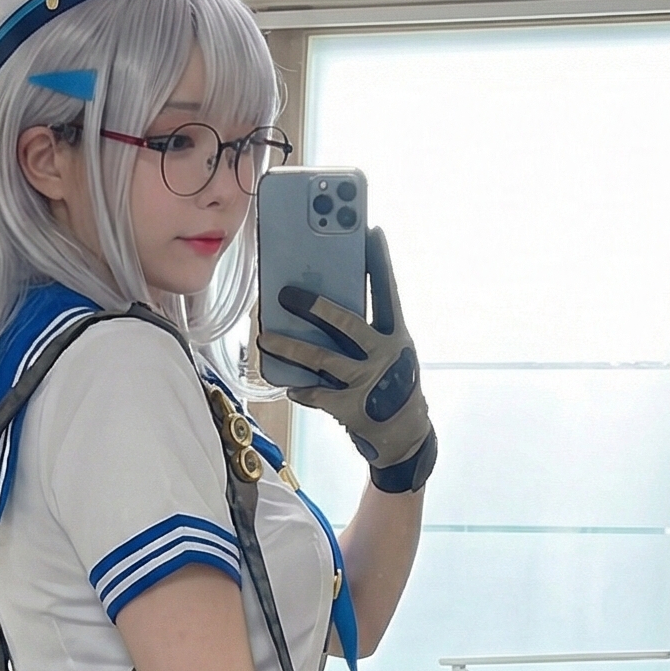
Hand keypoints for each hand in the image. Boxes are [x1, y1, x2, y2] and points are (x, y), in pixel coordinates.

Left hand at [257, 228, 436, 495]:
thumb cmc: (391, 386)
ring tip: (264, 337)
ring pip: (322, 359)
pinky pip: (316, 393)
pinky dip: (300, 389)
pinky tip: (287, 385)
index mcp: (397, 336)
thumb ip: (365, 332)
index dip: (380, 263)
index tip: (371, 232)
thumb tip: (323, 305)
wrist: (405, 438)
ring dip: (289, 347)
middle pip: (347, 323)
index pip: (388, 293)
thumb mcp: (389, 354)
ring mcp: (369, 382)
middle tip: (285, 293)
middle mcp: (386, 355)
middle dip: (315, 306)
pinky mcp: (351, 408)